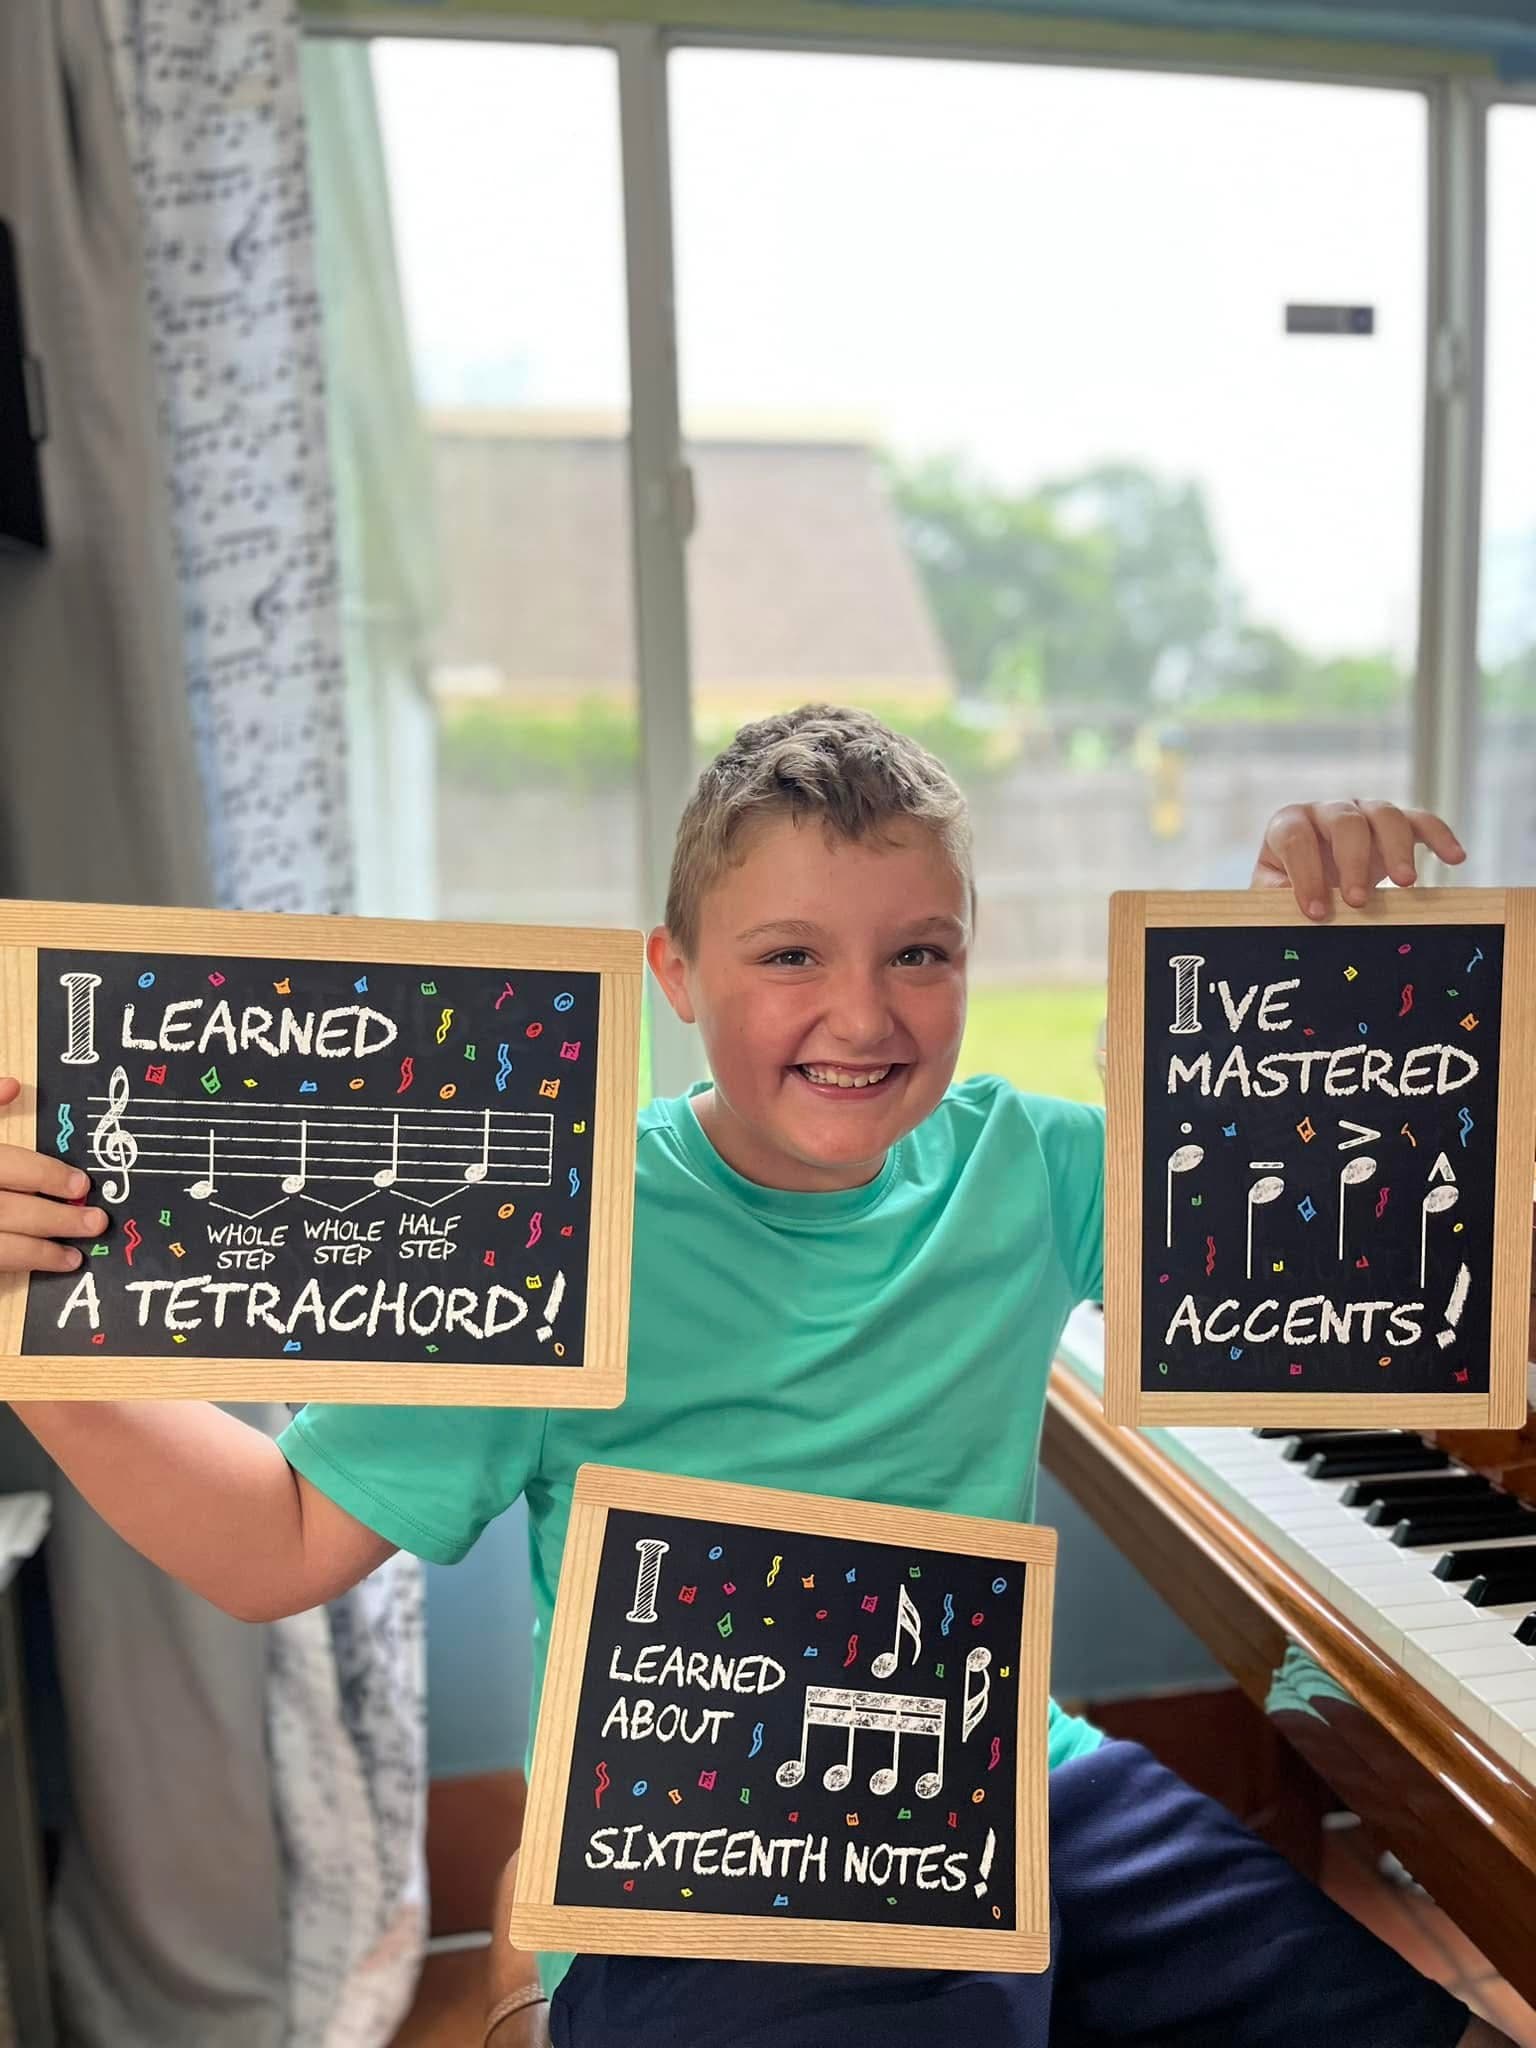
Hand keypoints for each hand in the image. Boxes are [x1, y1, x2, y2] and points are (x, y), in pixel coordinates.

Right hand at [0, 1077, 109, 1273]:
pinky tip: (37, 1265)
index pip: (12, 1166)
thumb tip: (13, 1085)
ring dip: (39, 1254)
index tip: (81, 1184)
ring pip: (1, 1245)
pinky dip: (14, 1264)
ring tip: (73, 1257)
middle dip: (57, 1218)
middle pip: (13, 1209)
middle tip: (94, 1222)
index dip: (49, 1175)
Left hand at [1250, 799, 1464, 918]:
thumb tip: (1293, 924)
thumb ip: (1279, 905)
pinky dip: (1439, 836)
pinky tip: (1455, 858)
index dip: (1305, 873)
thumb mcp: (1274, 898)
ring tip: (1406, 884)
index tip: (1317, 913)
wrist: (1310, 882)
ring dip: (1397, 849)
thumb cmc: (1287, 890)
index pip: (1295, 838)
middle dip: (1353, 861)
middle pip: (1344, 821)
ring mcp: (1362, 812)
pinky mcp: (1393, 824)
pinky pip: (1420, 821)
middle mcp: (1325, 811)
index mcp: (1288, 824)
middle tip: (1359, 901)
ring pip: (1385, 814)